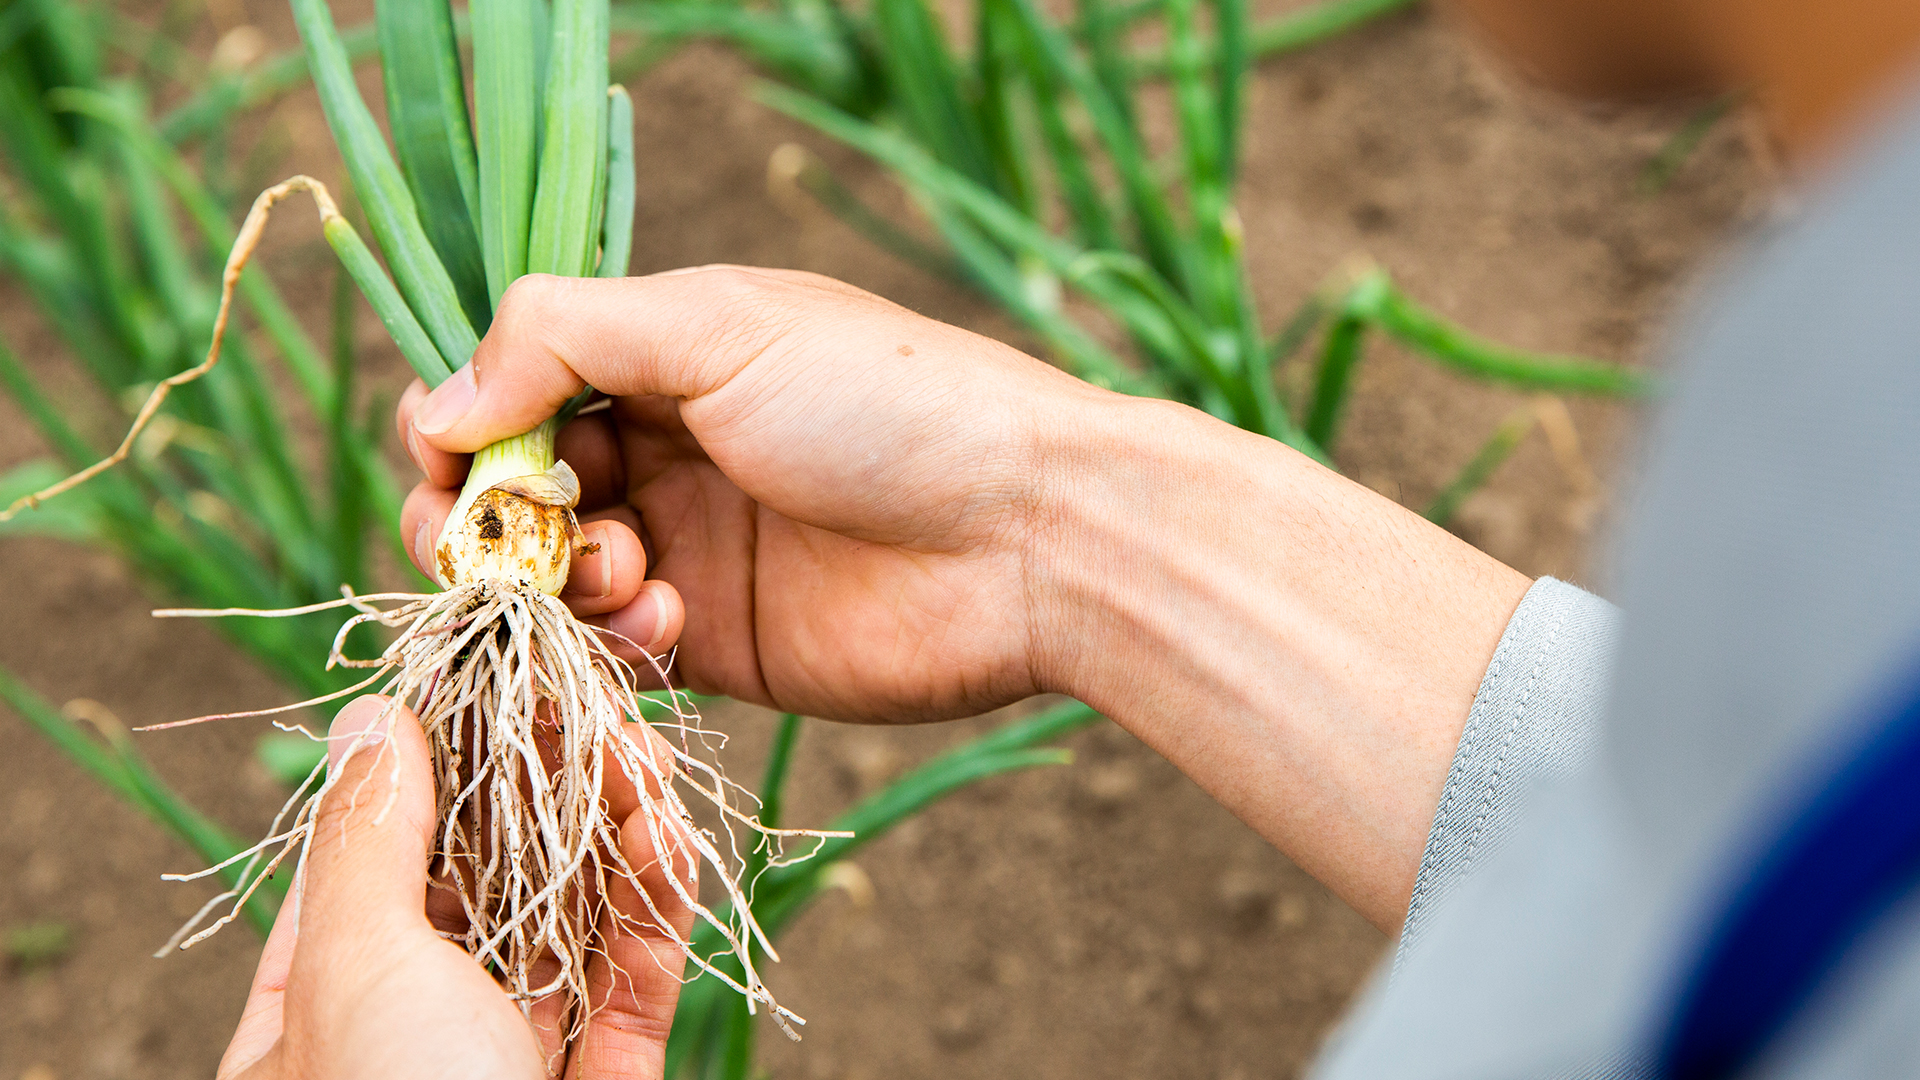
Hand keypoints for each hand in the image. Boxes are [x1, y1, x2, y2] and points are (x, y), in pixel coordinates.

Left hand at [218, 696, 695, 1078]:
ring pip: (568, 921)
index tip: (485, 680)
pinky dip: (655, 909)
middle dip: (540, 786)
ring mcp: (513, 1061)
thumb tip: (371, 718)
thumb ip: (370, 843)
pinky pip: (631, 984)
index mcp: (319, 1012)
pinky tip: (669, 838)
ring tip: (642, 752)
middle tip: (592, 699)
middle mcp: (415, 1029)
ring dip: (609, 832)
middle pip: (484, 878)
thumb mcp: (357, 971)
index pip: (372, 856)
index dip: (427, 763)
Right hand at [399, 267, 1105, 722]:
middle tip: (495, 539)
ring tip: (628, 567)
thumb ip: (564, 339)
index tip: (447, 452)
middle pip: (510, 490)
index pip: (511, 386)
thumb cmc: (886, 403)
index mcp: (663, 359)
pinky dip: (612, 642)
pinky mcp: (719, 645)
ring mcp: (689, 550)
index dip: (460, 421)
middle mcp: (665, 452)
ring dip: (553, 579)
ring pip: (551, 579)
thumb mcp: (721, 327)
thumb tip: (437, 399)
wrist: (1026, 535)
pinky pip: (614, 652)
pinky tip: (671, 621)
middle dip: (482, 517)